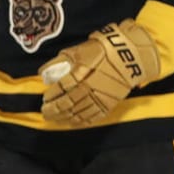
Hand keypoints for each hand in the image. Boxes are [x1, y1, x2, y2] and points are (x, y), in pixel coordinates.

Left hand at [40, 19, 159, 125]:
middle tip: (45, 112)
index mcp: (81, 73)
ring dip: (64, 117)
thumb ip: (60, 60)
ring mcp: (100, 97)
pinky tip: (72, 122)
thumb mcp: (79, 50)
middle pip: (67, 103)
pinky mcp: (110, 103)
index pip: (61, 87)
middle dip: (53, 110)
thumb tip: (42, 71)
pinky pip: (93, 116)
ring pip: (78, 112)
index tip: (44, 98)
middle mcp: (90, 87)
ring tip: (54, 118)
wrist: (130, 56)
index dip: (51, 95)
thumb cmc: (102, 50)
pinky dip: (81, 121)